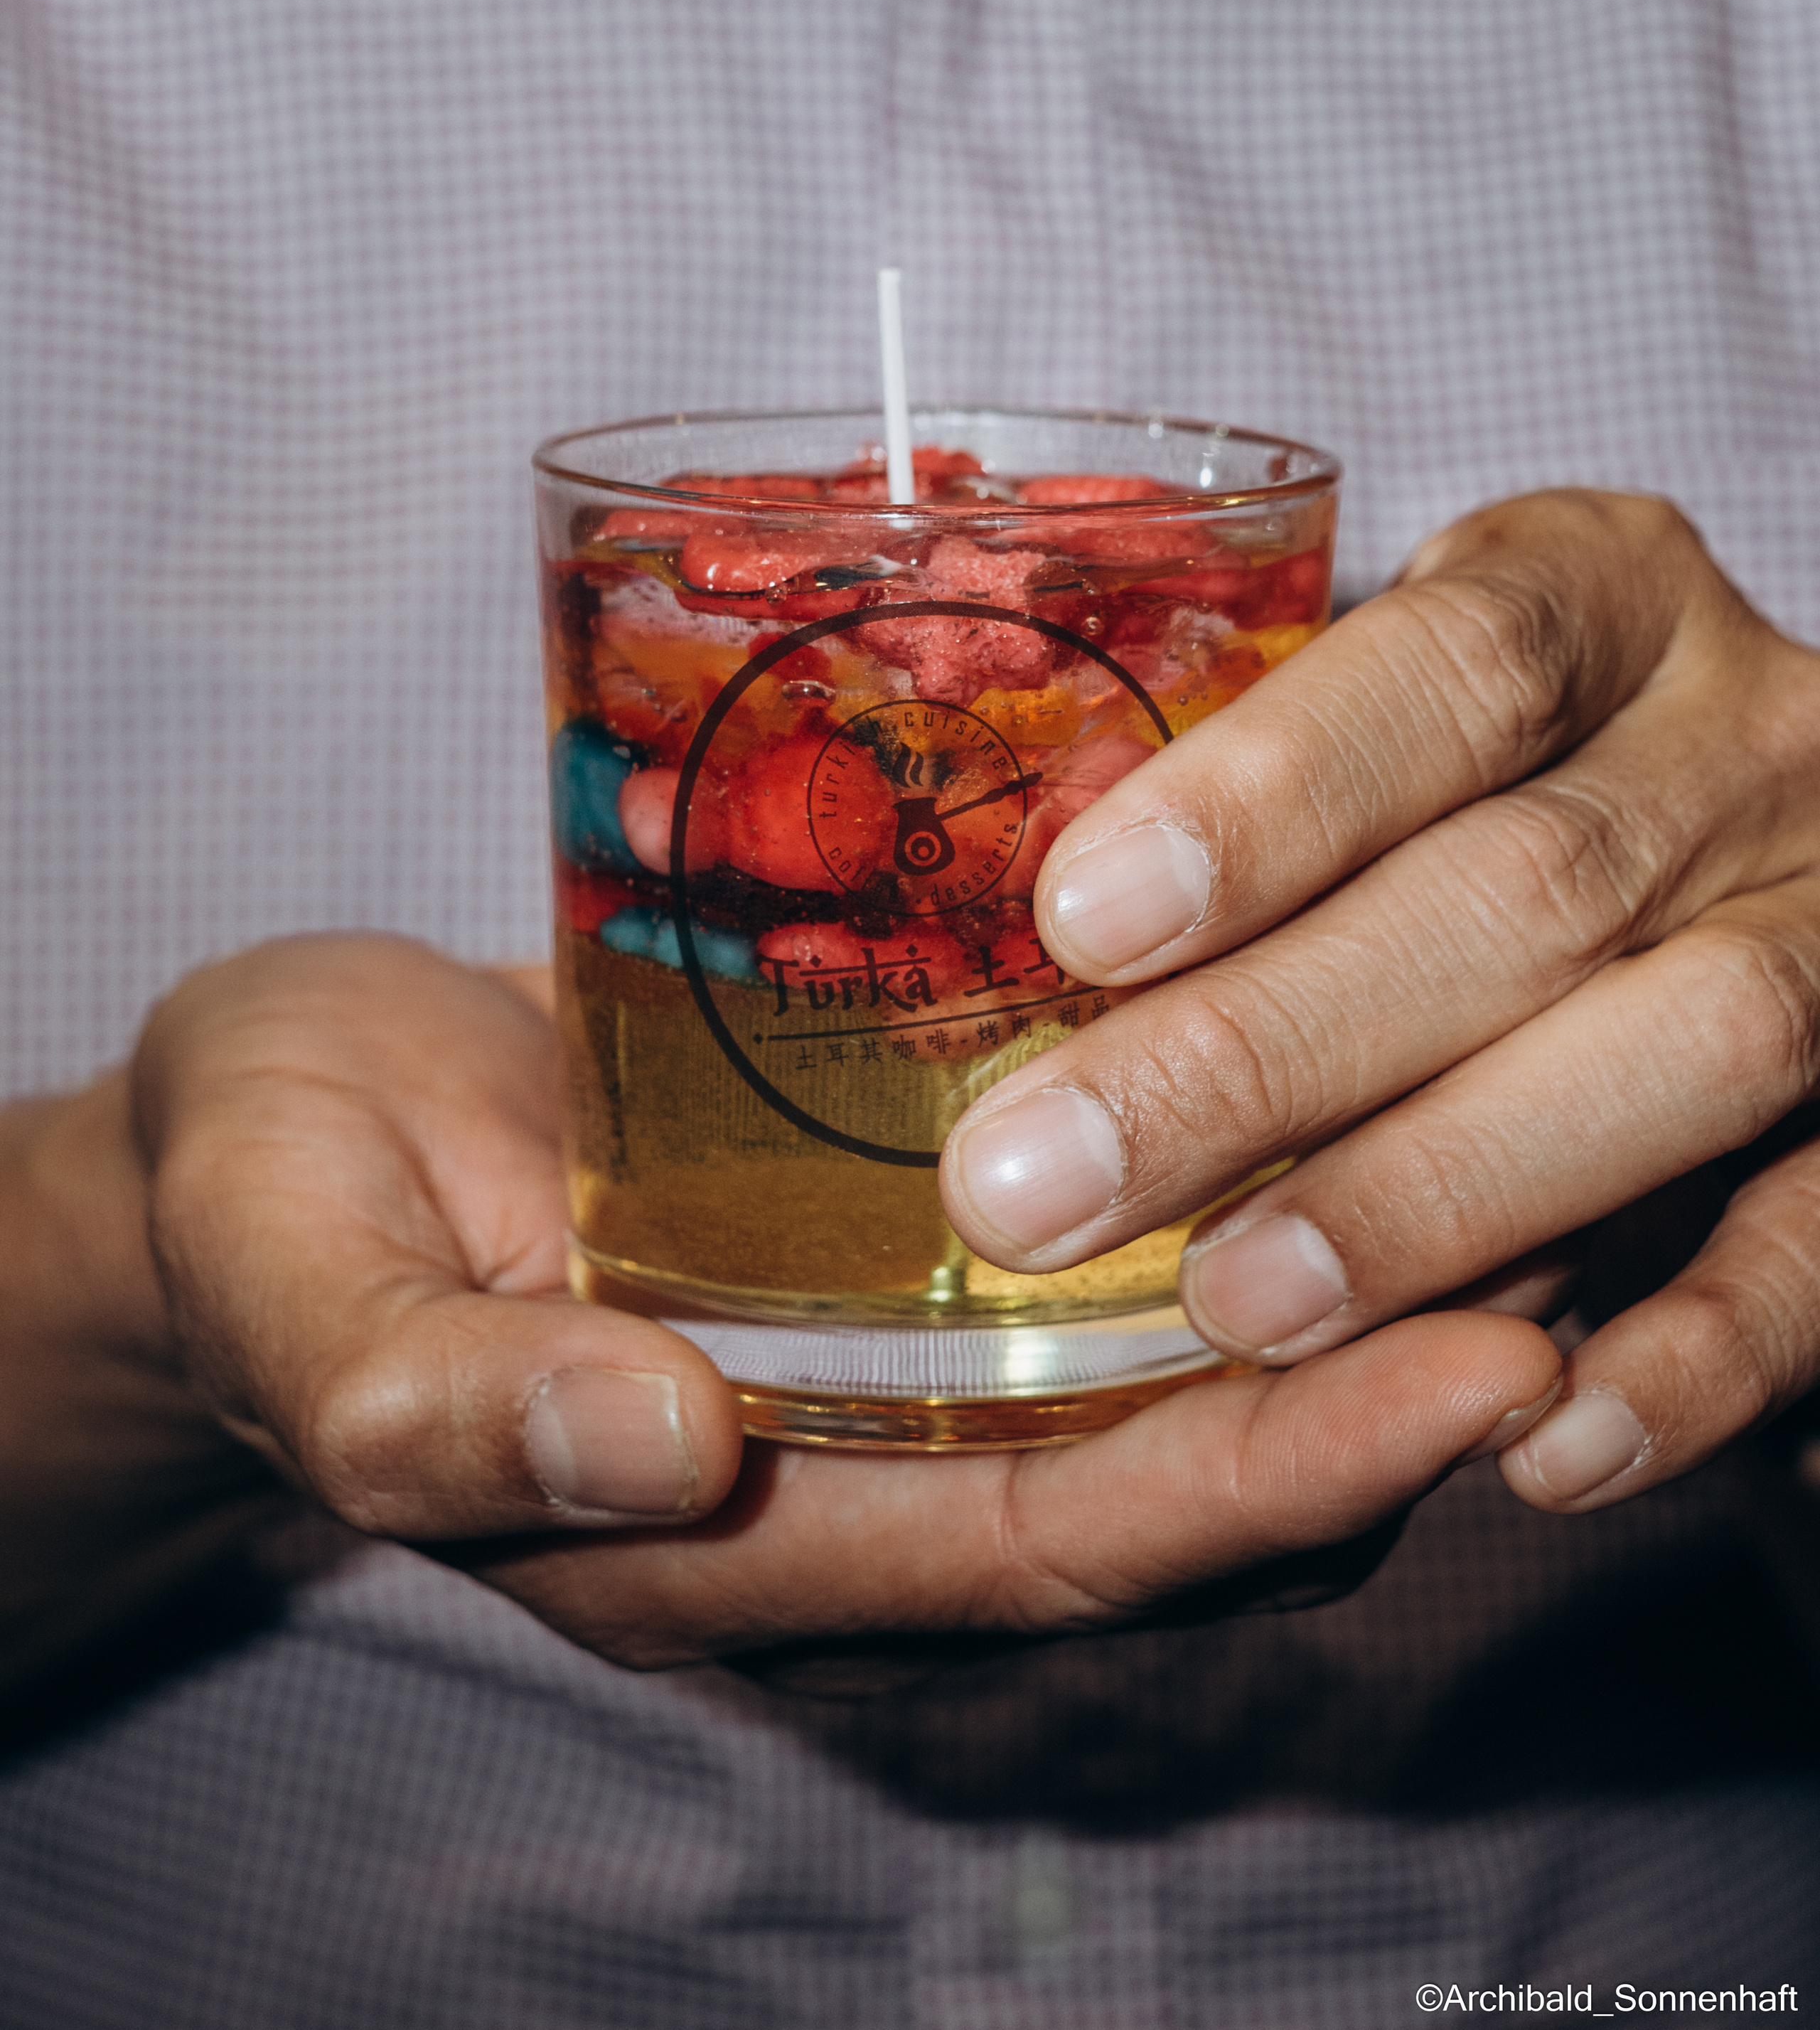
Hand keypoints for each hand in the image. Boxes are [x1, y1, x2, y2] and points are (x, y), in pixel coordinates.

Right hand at [123, 934, 1560, 1666]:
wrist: (263, 1128)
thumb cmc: (273, 1219)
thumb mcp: (315, 1314)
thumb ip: (455, 1414)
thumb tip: (659, 1448)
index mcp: (736, 1528)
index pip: (1052, 1545)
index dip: (1263, 1482)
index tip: (1468, 1381)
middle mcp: (848, 1449)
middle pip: (1159, 1459)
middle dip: (1371, 1382)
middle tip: (1582, 1247)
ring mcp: (871, 1326)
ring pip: (1150, 1343)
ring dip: (1333, 1267)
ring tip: (1526, 1147)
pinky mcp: (867, 1200)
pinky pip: (1081, 1217)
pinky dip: (1217, 1163)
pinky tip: (1327, 1052)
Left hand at [938, 491, 1819, 1517]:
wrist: (1771, 837)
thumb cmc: (1504, 779)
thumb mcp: (1410, 722)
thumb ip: (1282, 809)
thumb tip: (1021, 965)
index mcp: (1610, 596)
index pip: (1456, 664)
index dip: (1271, 793)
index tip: (1080, 922)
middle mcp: (1754, 740)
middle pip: (1530, 885)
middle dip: (1269, 1051)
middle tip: (1042, 1187)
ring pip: (1697, 1046)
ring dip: (1448, 1194)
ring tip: (1239, 1304)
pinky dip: (1701, 1347)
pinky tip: (1543, 1439)